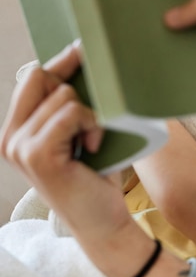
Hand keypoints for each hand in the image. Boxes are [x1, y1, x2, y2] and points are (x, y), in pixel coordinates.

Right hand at [0, 43, 127, 240]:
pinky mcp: (38, 155)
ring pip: (62, 96)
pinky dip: (92, 124)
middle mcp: (9, 138)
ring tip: (95, 141)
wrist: (103, 223)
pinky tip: (96, 146)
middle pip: (40, 77)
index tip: (84, 52)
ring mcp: (19, 147)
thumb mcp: (78, 138)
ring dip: (91, 115)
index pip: (30, 78)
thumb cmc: (96, 180)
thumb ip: (67, 109)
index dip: (59, 63)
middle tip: (96, 111)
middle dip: (75, 84)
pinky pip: (71, 113)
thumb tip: (79, 63)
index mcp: (16, 132)